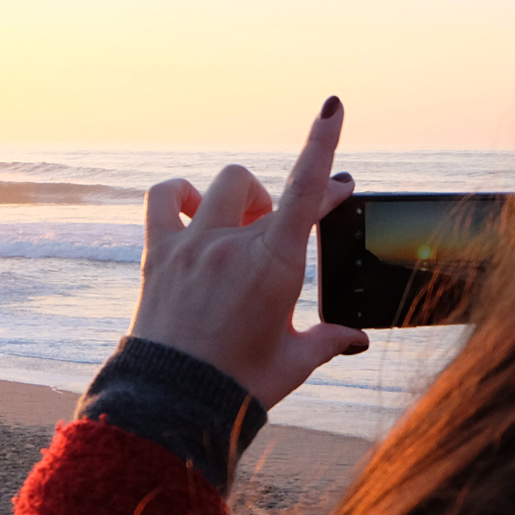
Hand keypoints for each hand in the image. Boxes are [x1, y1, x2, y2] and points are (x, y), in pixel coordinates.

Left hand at [129, 96, 369, 408]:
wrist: (175, 404)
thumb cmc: (240, 386)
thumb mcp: (294, 362)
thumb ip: (329, 341)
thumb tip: (356, 340)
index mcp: (275, 264)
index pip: (307, 189)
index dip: (323, 144)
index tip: (332, 109)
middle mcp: (233, 243)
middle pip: (266, 189)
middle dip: (280, 201)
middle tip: (280, 230)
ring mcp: (192, 244)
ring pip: (220, 185)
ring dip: (237, 197)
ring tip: (239, 227)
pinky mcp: (158, 253)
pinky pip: (163, 198)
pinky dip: (178, 195)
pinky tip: (190, 213)